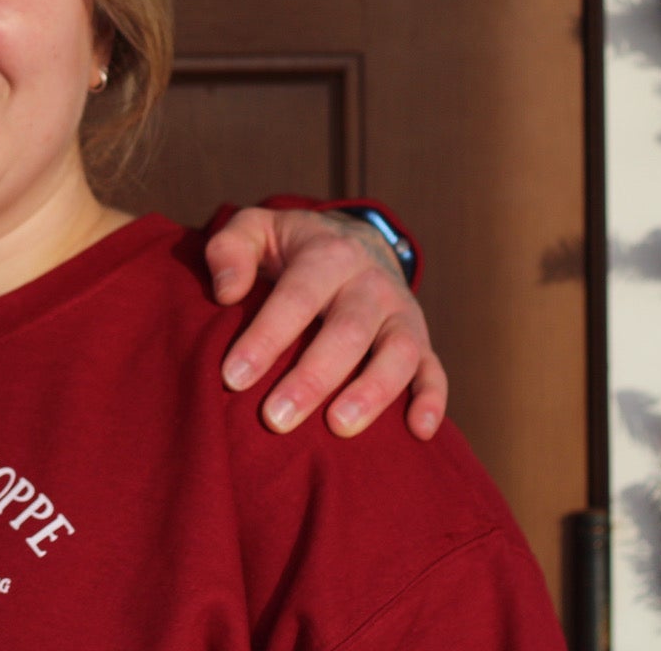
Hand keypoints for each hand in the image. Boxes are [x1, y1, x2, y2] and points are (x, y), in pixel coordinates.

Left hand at [206, 207, 446, 439]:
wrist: (356, 240)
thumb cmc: (292, 246)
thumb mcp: (255, 229)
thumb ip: (229, 249)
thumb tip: (226, 293)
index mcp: (327, 255)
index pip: (296, 298)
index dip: (265, 338)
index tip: (233, 378)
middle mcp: (371, 283)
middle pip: (347, 332)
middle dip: (312, 378)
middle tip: (276, 418)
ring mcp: (402, 312)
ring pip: (397, 353)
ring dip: (371, 393)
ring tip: (338, 427)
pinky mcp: (422, 340)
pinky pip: (434, 370)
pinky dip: (431, 400)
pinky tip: (418, 431)